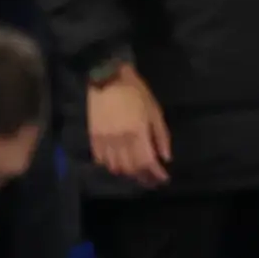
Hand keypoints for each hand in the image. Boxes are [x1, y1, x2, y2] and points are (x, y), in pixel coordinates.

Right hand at [89, 67, 170, 186]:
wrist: (107, 77)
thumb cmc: (135, 92)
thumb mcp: (155, 111)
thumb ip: (161, 136)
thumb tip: (165, 157)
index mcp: (138, 133)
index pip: (148, 162)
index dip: (156, 174)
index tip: (163, 179)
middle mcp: (120, 140)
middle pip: (132, 168)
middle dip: (143, 177)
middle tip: (151, 179)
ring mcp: (105, 139)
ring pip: (115, 167)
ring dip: (127, 173)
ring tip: (136, 173)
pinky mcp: (93, 136)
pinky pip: (101, 159)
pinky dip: (110, 165)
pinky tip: (118, 163)